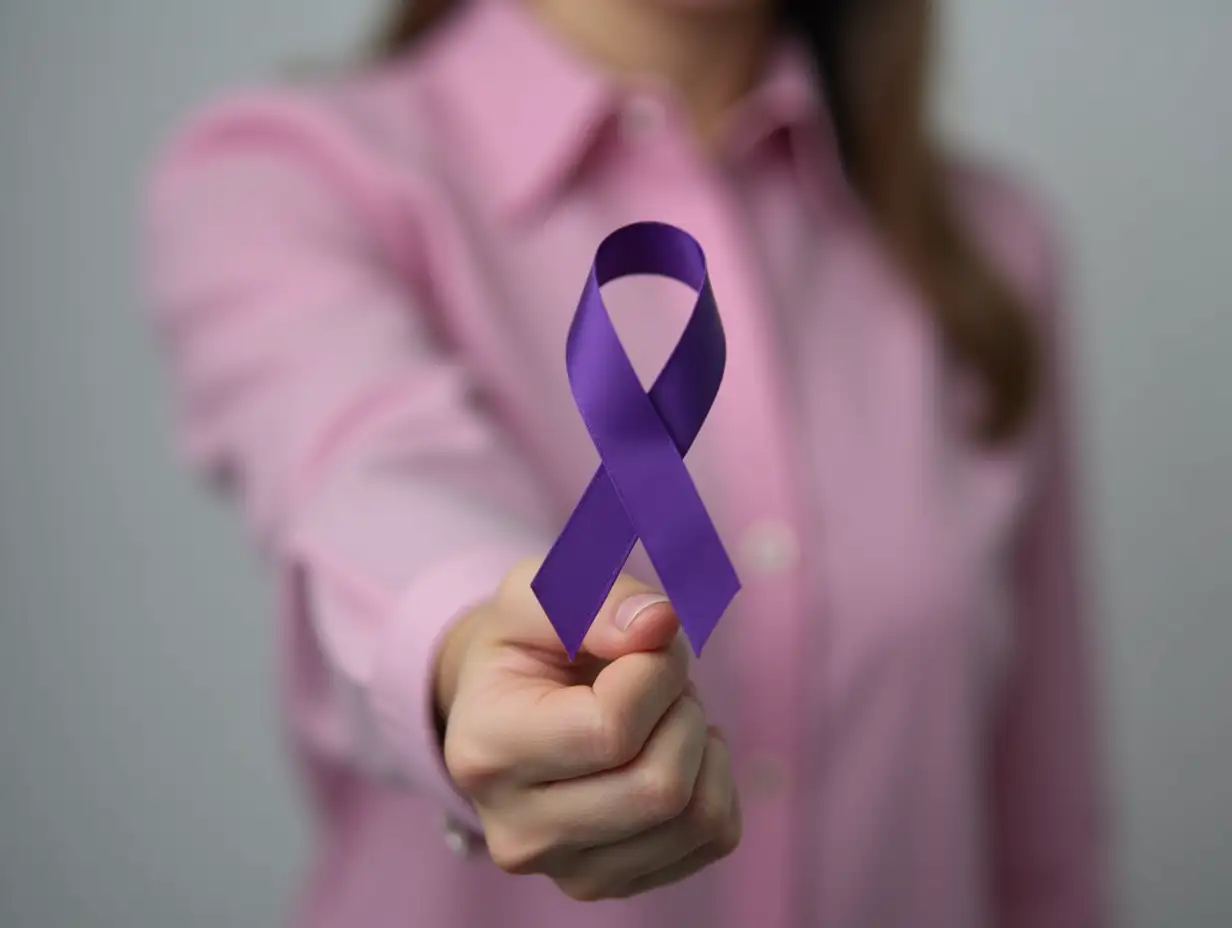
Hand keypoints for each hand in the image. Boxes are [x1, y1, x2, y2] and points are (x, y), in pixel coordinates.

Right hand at [433, 558, 740, 900]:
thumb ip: (594, 596)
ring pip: (693, 817)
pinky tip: (672, 748)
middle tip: (656, 676)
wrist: (509, 703)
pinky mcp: (614, 883)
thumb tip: (658, 625)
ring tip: (661, 711)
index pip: (611, 730)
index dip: (655, 671)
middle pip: (658, 786)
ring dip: (697, 741)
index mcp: (485, 749)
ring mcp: (565, 870)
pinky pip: (714, 835)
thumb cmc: (529, 641)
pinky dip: (716, 779)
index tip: (642, 641)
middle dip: (680, 707)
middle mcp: (515, 831)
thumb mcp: (542, 590)